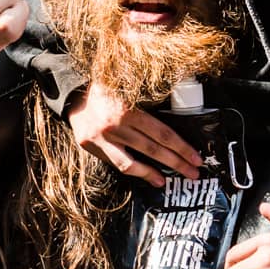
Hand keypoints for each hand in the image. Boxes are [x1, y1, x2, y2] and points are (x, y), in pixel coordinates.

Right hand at [66, 82, 199, 186]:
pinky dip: (132, 171)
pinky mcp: (91, 146)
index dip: (182, 147)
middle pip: (152, 149)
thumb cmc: (108, 89)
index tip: (197, 158)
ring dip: (152, 174)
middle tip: (193, 173)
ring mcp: (101, 139)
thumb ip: (149, 100)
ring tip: (166, 181)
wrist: (73, 94)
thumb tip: (178, 115)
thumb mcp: (130, 87)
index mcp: (128, 109)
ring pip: (131, 163)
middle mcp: (114, 126)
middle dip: (176, 163)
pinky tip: (144, 175)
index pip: (162, 133)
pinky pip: (116, 162)